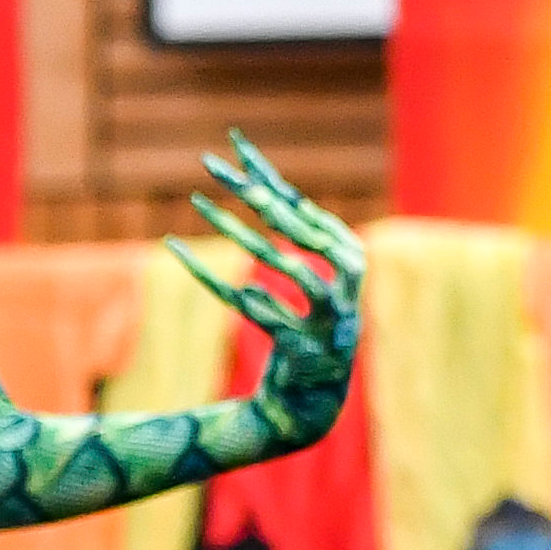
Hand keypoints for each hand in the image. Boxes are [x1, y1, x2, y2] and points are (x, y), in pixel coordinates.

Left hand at [168, 131, 362, 435]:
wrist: (310, 406)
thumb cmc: (306, 331)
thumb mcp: (302, 278)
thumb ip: (289, 234)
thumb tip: (256, 178)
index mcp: (348, 256)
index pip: (301, 205)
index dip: (266, 174)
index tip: (234, 143)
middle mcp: (347, 283)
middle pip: (299, 228)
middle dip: (256, 194)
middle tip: (215, 168)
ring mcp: (330, 318)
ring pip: (291, 269)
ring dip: (245, 239)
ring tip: (202, 208)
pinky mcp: (307, 350)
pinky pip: (267, 317)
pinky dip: (240, 296)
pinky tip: (217, 279)